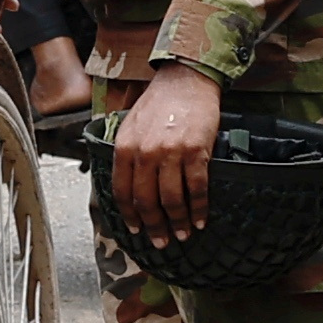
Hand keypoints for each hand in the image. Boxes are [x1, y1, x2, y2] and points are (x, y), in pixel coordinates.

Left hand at [112, 64, 221, 239]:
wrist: (185, 80)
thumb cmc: (159, 104)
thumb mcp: (130, 126)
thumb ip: (127, 155)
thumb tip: (128, 188)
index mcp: (125, 148)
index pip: (122, 192)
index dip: (130, 216)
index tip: (136, 230)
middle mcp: (144, 153)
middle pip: (147, 201)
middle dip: (154, 227)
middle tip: (161, 242)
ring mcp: (170, 153)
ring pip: (171, 200)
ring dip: (178, 223)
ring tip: (183, 235)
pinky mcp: (195, 151)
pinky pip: (196, 189)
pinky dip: (199, 209)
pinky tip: (200, 220)